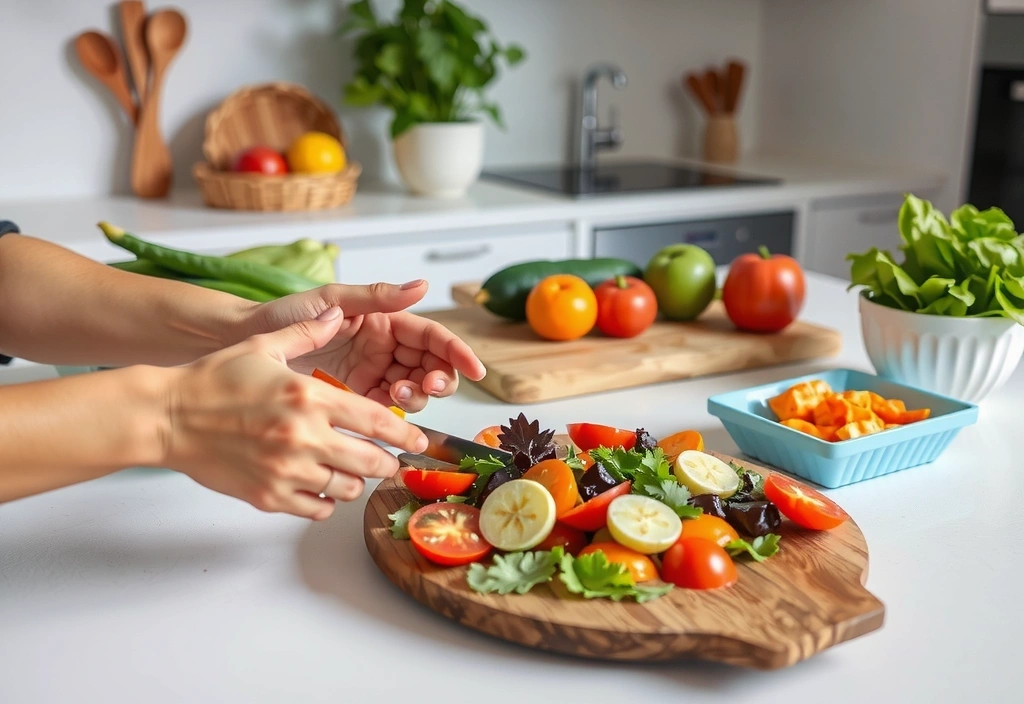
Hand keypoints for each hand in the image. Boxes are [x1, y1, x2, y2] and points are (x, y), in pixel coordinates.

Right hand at [161, 307, 428, 518]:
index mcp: (310, 396)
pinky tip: (320, 486)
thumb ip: (308, 332)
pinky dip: (326, 501)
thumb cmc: (214, 380)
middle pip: (371, 462)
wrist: (166, 417)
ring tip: (349, 470)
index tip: (419, 442)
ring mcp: (287, 470)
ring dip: (355, 481)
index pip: (378, 421)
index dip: (406, 435)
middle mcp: (304, 436)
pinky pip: (317, 508)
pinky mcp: (268, 496)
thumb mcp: (265, 346)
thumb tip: (337, 313)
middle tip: (387, 460)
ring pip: (348, 489)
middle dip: (386, 463)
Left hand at [244, 280, 485, 412]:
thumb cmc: (282, 315)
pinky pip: (388, 406)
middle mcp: (385, 344)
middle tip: (426, 387)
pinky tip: (384, 413)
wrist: (242, 346)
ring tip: (395, 394)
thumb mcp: (331, 301)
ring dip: (416, 396)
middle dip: (438, 378)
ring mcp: (374, 370)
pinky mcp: (359, 393)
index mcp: (384, 319)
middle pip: (431, 365)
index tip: (475, 371)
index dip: (457, 352)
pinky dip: (393, 413)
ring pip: (414, 388)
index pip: (432, 336)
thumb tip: (422, 285)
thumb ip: (377, 297)